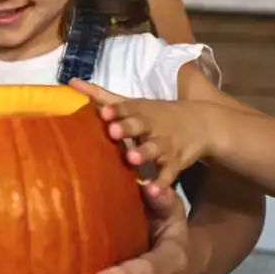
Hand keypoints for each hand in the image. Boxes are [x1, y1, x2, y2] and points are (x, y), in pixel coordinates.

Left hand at [72, 79, 213, 191]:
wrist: (203, 123)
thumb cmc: (156, 114)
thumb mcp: (132, 103)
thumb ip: (100, 95)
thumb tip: (71, 82)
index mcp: (140, 111)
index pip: (127, 108)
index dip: (116, 110)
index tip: (104, 113)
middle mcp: (152, 126)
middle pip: (139, 125)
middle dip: (127, 127)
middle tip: (113, 131)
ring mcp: (165, 145)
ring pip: (154, 149)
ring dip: (143, 153)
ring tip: (132, 158)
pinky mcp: (175, 164)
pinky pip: (168, 175)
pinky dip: (161, 184)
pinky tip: (151, 191)